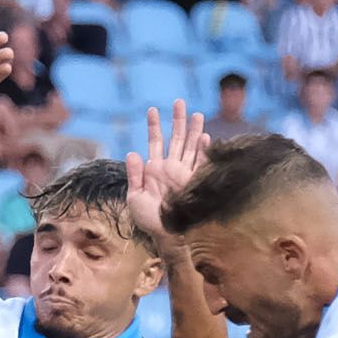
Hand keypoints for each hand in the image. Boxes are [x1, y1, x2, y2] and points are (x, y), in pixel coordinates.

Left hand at [126, 100, 209, 243]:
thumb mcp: (134, 197)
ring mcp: (184, 174)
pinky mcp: (195, 182)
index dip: (154, 126)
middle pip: (176, 139)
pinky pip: (200, 163)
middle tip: (179, 101)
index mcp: (155, 170)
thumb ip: (134, 175)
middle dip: (178, 120)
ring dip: (193, 130)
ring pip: (190, 147)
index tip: (152, 109)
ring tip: (196, 113)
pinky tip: (204, 136)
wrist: (165, 235)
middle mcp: (171, 169)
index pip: (155, 142)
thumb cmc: (148, 220)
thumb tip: (133, 152)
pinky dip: (203, 150)